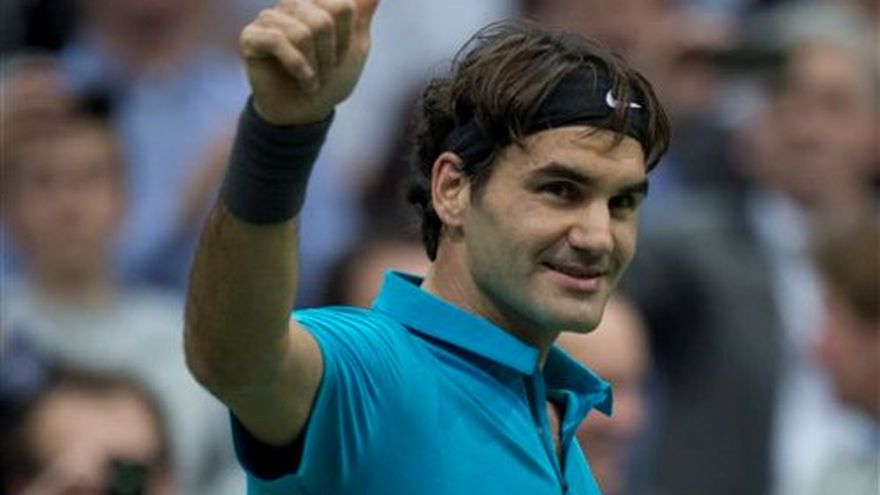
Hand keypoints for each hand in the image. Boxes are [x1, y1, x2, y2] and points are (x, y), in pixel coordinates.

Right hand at [240, 0, 379, 124]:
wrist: (305, 112)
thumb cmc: (330, 79)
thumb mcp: (355, 47)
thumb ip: (362, 15)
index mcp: (317, 2)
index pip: (342, 6)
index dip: (346, 39)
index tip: (340, 56)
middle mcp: (293, 4)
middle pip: (323, 20)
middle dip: (330, 55)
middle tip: (326, 72)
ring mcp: (270, 17)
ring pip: (303, 33)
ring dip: (315, 66)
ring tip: (313, 80)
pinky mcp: (251, 36)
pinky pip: (278, 42)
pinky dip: (298, 68)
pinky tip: (303, 82)